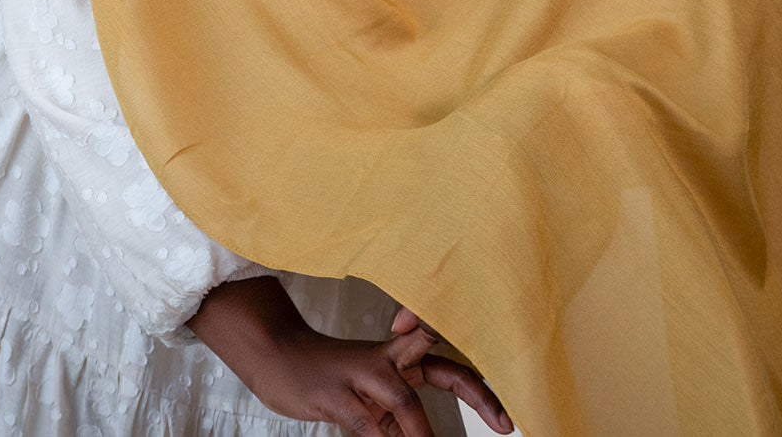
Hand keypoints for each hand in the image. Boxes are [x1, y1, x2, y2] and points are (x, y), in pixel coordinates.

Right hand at [188, 277, 512, 436]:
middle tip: (505, 423)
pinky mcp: (335, 394)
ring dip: (420, 432)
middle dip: (475, 391)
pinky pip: (365, 424)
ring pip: (403, 399)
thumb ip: (397, 410)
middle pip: (439, 364)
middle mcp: (386, 359)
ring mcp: (361, 374)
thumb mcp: (369, 389)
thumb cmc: (330, 375)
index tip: (504, 420)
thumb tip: (420, 436)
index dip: (476, 385)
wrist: (276, 354)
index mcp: (398, 356)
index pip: (446, 362)